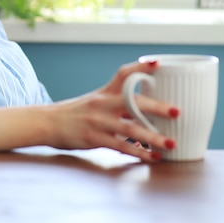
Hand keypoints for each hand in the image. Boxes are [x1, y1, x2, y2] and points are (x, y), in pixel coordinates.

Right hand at [46, 59, 178, 161]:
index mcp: (104, 92)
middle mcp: (102, 103)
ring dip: (153, 136)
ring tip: (171, 143)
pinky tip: (152, 158)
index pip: (123, 73)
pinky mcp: (93, 138)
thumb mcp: (93, 100)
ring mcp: (98, 121)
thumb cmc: (73, 113)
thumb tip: (144, 107)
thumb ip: (115, 101)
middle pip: (133, 102)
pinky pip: (120, 146)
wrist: (46, 123)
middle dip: (157, 107)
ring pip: (130, 128)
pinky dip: (138, 153)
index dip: (141, 67)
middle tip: (177, 112)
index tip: (158, 63)